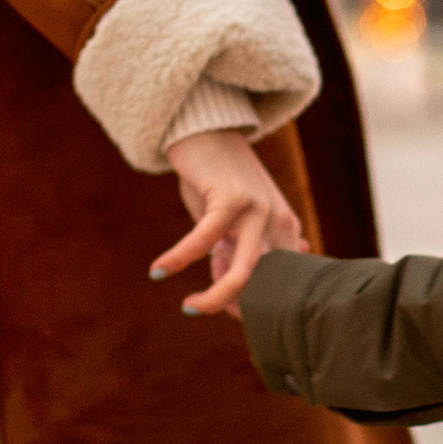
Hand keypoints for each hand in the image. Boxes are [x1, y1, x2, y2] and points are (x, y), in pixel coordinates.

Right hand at [152, 129, 306, 316]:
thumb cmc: (216, 178)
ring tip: (188, 307)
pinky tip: (158, 270)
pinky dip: (179, 259)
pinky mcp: (231, 198)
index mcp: (284, 228)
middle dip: (237, 307)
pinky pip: (202, 241)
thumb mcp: (231, 220)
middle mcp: (278, 221)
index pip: (276, 281)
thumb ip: (233, 252)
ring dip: (213, 298)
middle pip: (265, 283)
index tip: (224, 311)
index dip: (250, 301)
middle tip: (208, 313)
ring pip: (241, 272)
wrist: (207, 129)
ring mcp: (258, 210)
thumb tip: (228, 293)